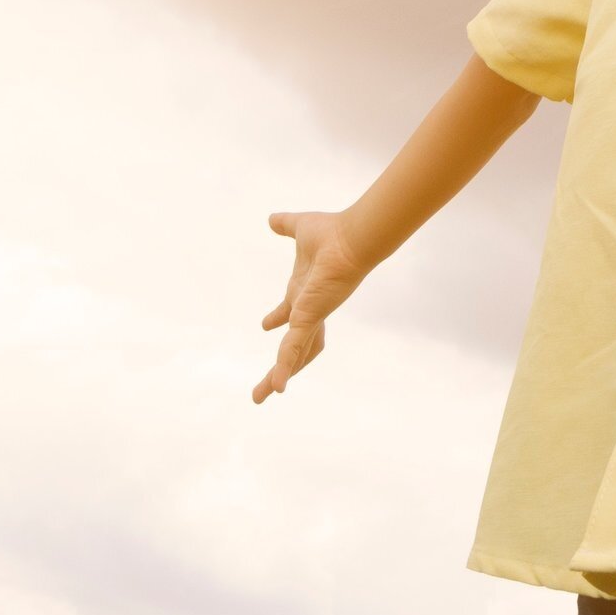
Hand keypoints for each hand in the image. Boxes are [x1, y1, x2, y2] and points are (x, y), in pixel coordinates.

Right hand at [252, 209, 376, 402]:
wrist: (353, 236)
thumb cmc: (334, 231)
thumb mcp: (300, 229)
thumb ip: (286, 226)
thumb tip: (271, 218)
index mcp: (305, 291)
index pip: (291, 313)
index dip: (278, 319)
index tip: (264, 325)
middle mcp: (310, 308)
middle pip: (295, 344)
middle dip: (280, 364)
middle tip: (267, 384)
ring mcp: (311, 317)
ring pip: (293, 354)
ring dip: (278, 375)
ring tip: (262, 396)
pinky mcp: (310, 319)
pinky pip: (292, 349)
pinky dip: (284, 368)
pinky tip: (276, 388)